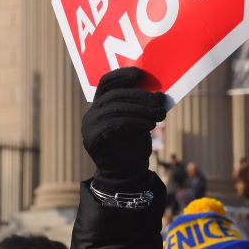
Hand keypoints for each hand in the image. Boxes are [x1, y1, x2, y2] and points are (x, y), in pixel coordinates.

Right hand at [82, 67, 166, 192]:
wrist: (126, 174)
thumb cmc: (134, 144)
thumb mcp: (139, 119)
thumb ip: (141, 104)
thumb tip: (158, 92)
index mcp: (100, 104)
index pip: (106, 83)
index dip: (122, 75)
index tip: (140, 73)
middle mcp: (91, 113)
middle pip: (114, 95)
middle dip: (139, 95)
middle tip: (160, 100)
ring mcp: (89, 126)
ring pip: (115, 108)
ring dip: (140, 109)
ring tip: (159, 115)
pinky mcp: (92, 138)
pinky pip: (114, 123)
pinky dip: (135, 121)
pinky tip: (150, 125)